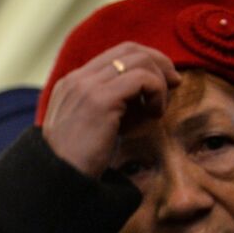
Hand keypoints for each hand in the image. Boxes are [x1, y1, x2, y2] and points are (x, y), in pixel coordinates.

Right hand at [41, 42, 180, 178]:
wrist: (59, 183)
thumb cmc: (75, 164)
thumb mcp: (85, 128)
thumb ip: (102, 108)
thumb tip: (137, 99)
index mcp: (70, 84)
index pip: (114, 55)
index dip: (143, 62)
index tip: (160, 81)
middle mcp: (77, 80)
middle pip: (129, 49)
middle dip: (158, 62)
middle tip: (174, 83)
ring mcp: (87, 87)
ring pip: (139, 60)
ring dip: (160, 80)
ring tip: (160, 106)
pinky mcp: (101, 100)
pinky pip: (143, 79)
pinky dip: (157, 91)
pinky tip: (155, 113)